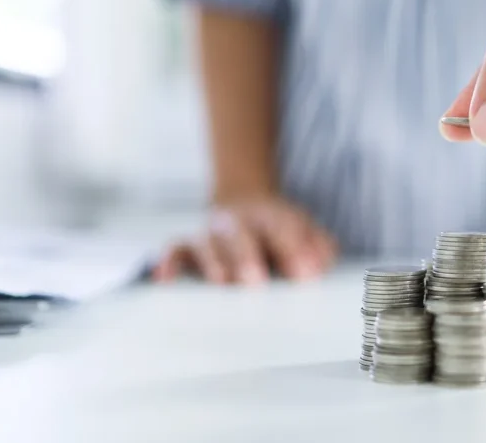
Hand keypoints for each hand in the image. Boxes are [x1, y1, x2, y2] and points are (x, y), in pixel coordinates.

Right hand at [151, 195, 337, 284]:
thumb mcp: (306, 231)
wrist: (246, 205)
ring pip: (207, 242)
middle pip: (240, 234)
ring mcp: (212, 233)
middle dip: (247, 256)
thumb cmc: (279, 231)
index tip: (305, 274)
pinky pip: (175, 251)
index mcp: (271, 216)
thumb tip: (320, 263)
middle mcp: (238, 222)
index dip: (294, 248)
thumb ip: (318, 246)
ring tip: (221, 281)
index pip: (283, 226)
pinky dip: (167, 261)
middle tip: (256, 280)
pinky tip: (165, 277)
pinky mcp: (189, 248)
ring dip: (214, 261)